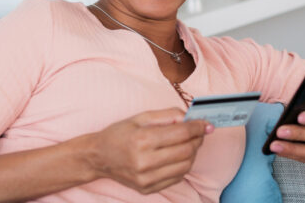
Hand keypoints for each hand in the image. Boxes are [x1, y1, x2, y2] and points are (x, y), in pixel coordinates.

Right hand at [76, 108, 212, 193]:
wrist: (99, 157)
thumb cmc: (119, 134)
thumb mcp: (141, 117)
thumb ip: (167, 115)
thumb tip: (190, 118)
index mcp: (142, 140)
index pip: (181, 134)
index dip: (198, 127)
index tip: (205, 123)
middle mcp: (144, 162)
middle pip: (186, 151)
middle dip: (198, 140)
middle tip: (199, 132)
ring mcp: (146, 178)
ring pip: (185, 166)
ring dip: (192, 153)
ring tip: (189, 143)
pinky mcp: (147, 189)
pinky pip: (176, 178)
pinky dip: (183, 165)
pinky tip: (178, 156)